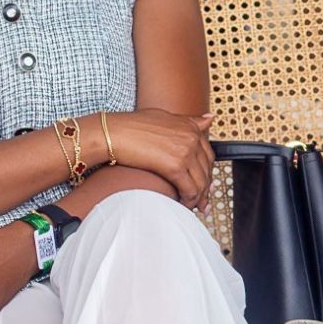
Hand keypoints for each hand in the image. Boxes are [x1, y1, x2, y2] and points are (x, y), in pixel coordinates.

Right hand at [98, 109, 213, 206]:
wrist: (112, 133)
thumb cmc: (131, 126)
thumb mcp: (165, 117)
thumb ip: (188, 121)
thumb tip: (210, 117)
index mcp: (190, 127)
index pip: (208, 155)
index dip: (207, 173)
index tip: (205, 184)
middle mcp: (191, 138)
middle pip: (207, 170)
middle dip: (205, 189)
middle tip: (202, 202)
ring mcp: (185, 152)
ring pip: (201, 182)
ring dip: (198, 198)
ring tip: (191, 206)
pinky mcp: (175, 166)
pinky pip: (190, 189)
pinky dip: (189, 200)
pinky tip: (182, 204)